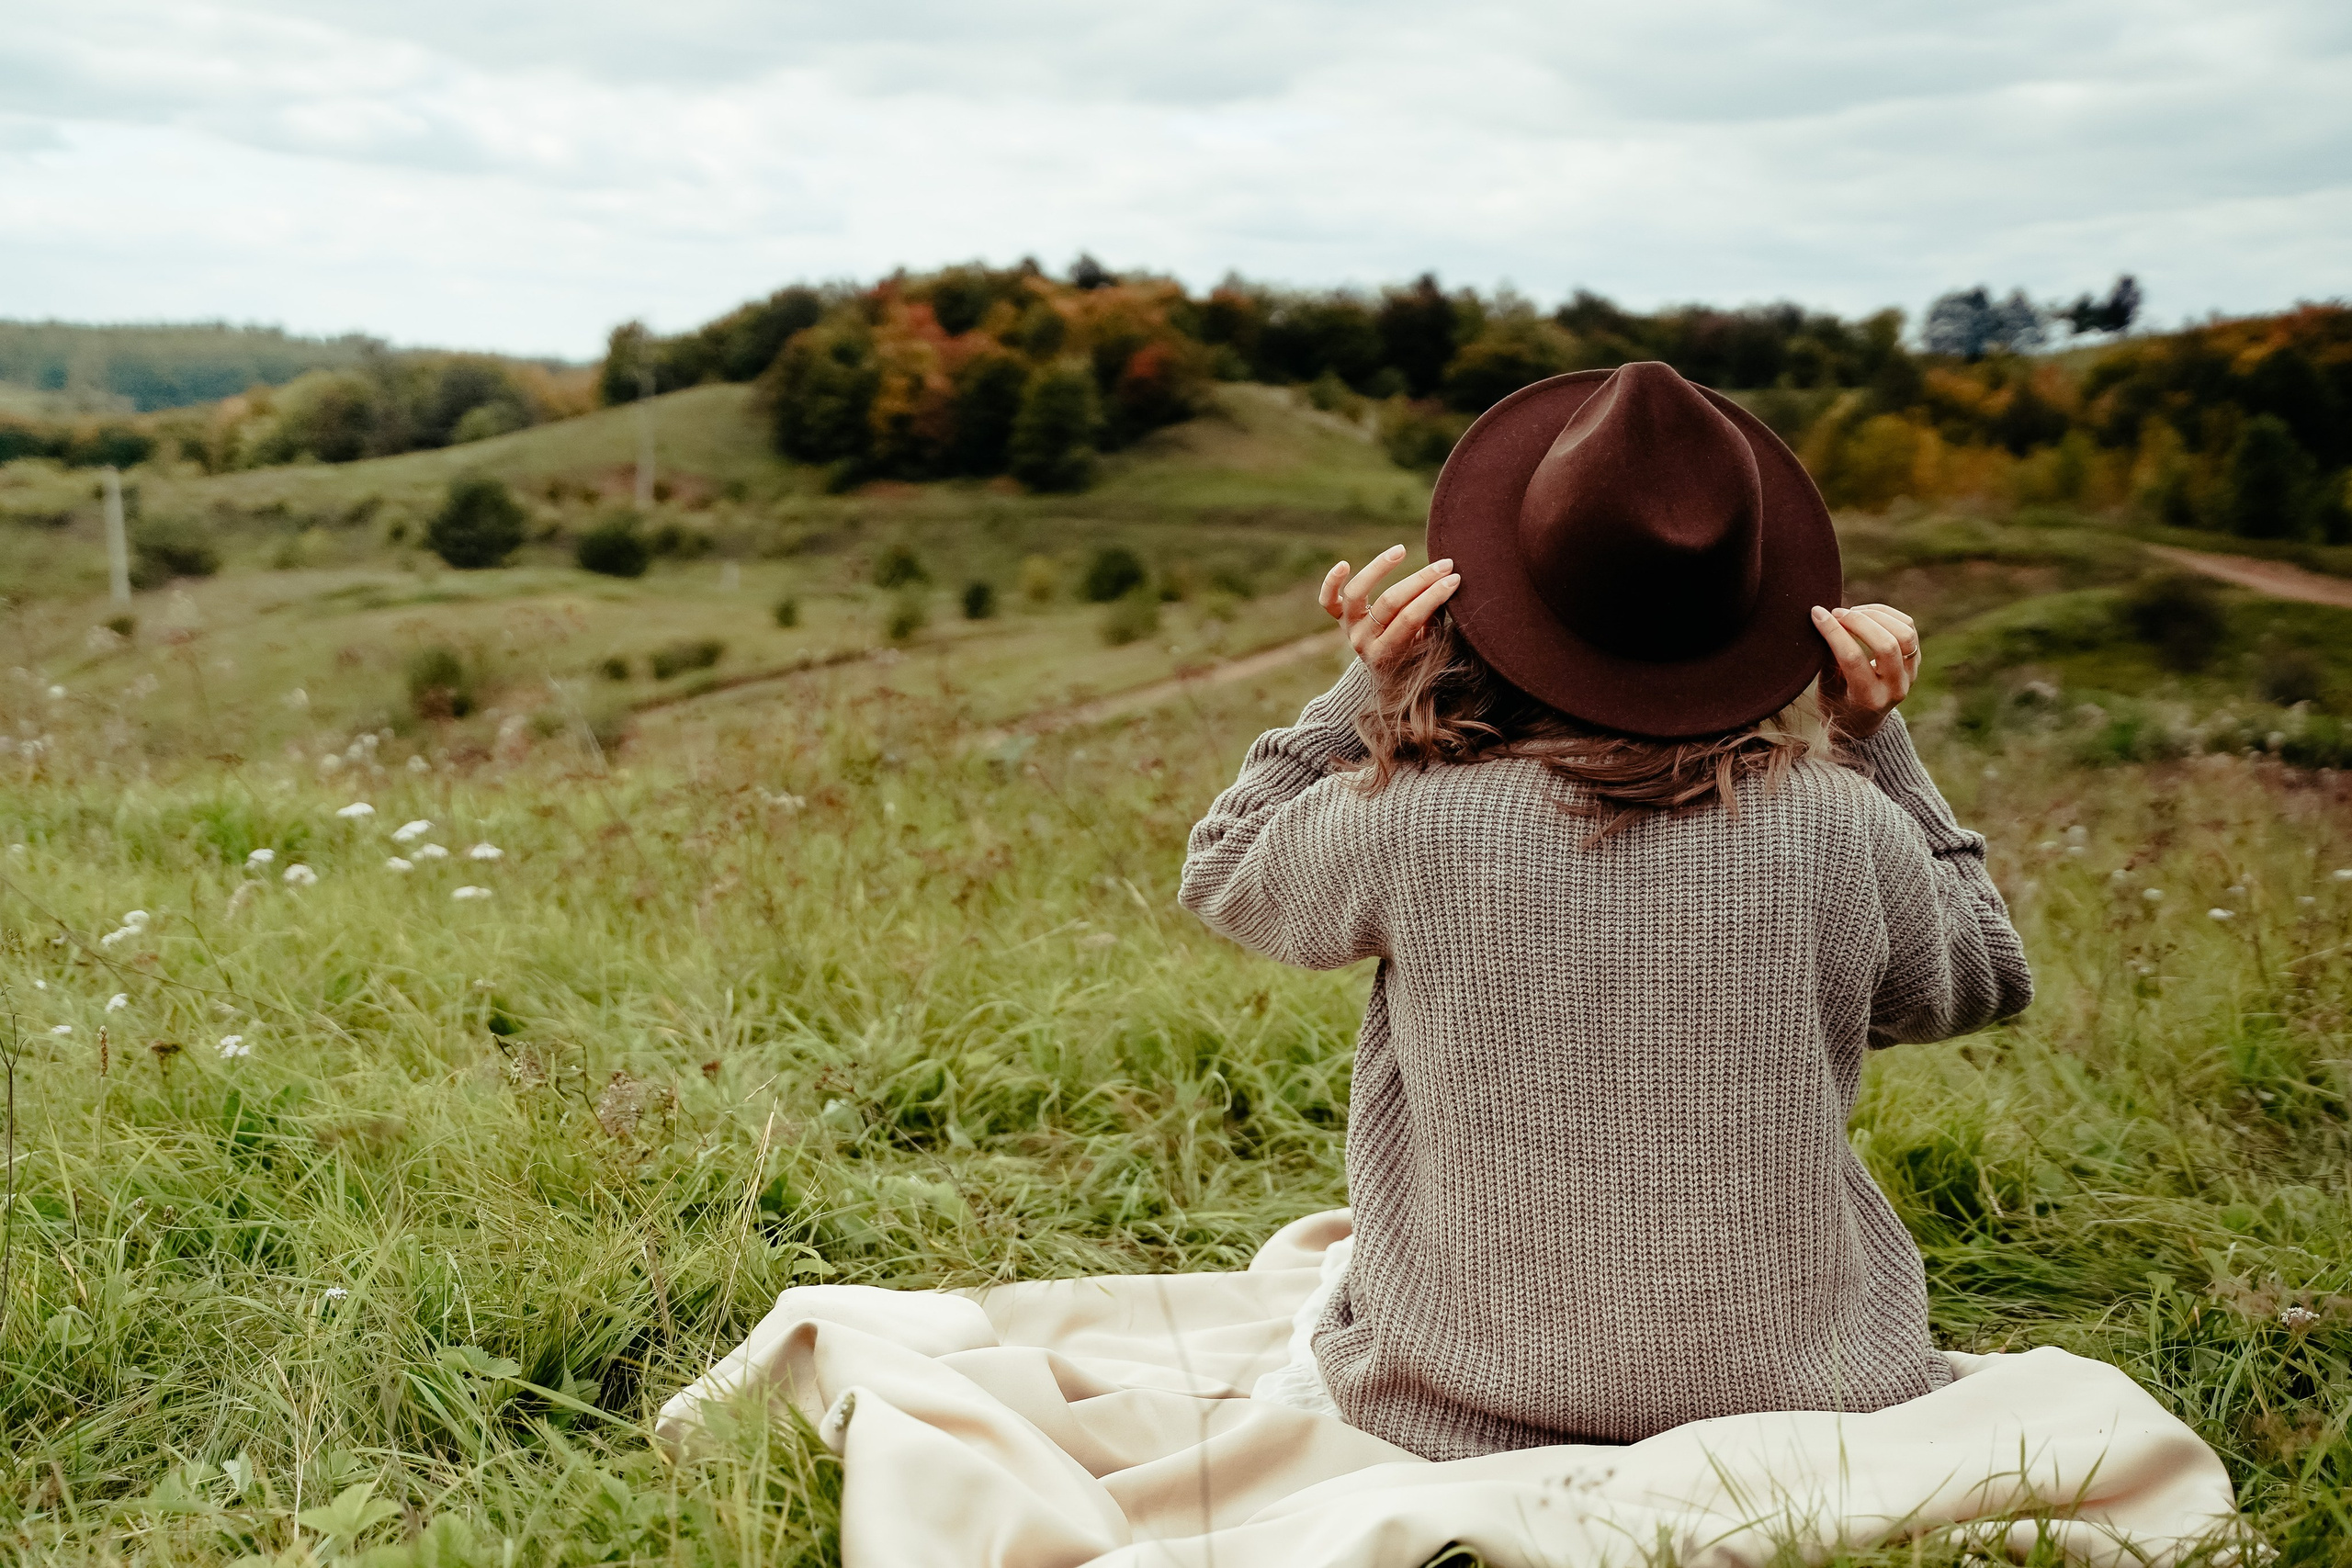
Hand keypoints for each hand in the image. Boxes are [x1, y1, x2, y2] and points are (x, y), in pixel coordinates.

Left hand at [1319, 546, 1460, 672]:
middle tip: (1445, 564)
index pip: (1410, 618)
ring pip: (1357, 593)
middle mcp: (1363, 641)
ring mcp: (1348, 628)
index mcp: (1387, 654)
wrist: (1385, 678)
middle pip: (1390, 602)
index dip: (1433, 596)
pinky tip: (1344, 564)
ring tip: (1401, 550)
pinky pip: (1327, 600)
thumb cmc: (1415, 659)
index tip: (1454, 579)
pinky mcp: (1338, 618)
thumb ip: (1432, 622)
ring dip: (1378, 568)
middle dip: (1420, 580)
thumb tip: (1447, 584)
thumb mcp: (1427, 649)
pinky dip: (1331, 582)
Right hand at [1812, 603, 1919, 739]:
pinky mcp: (1915, 660)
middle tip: (1836, 613)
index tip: (1818, 615)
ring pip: (1904, 633)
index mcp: (1868, 699)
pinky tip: (1865, 613)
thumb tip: (1824, 619)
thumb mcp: (1826, 690)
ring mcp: (1910, 674)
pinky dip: (1886, 614)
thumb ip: (1828, 659)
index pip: (1853, 659)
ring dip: (1875, 616)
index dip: (1834, 632)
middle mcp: (1895, 688)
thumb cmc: (1837, 704)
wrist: (1865, 721)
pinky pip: (1908, 627)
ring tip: (1852, 613)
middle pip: (1886, 645)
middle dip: (1858, 622)